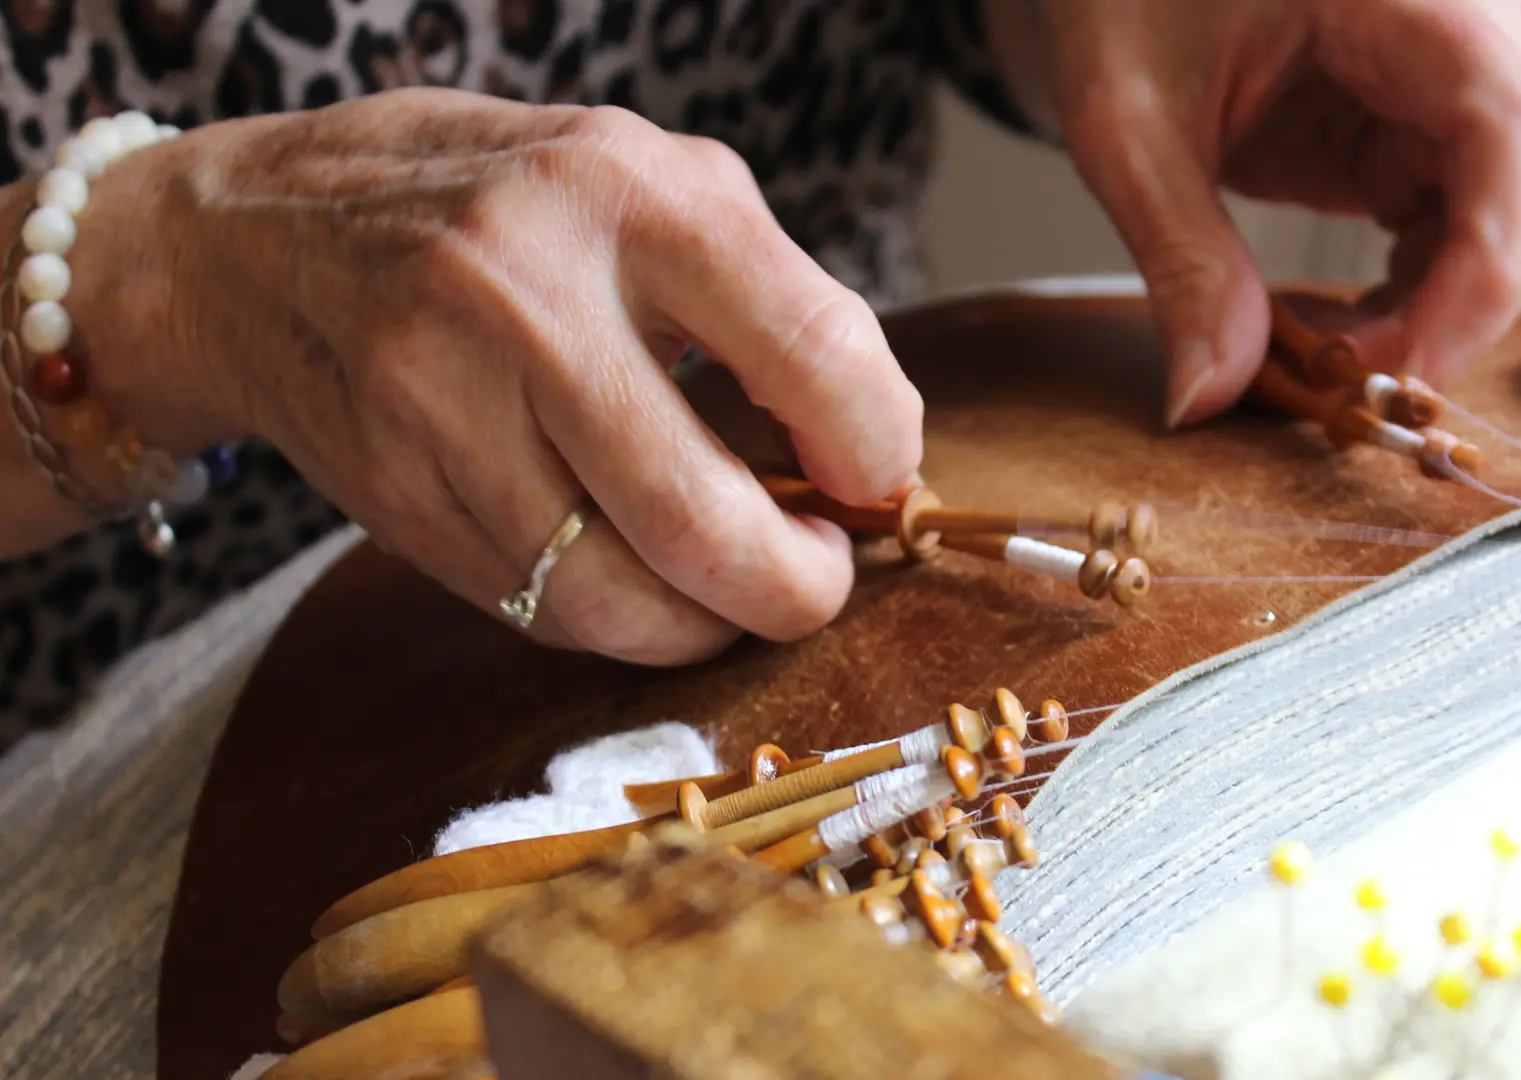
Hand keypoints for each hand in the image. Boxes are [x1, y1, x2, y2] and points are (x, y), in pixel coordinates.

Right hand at [69, 88, 922, 663]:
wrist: (262, 238)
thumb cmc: (504, 207)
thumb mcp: (647, 183)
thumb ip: (769, 298)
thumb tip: (872, 449)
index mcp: (628, 195)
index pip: (811, 352)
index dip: (875, 447)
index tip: (875, 480)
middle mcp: (529, 299)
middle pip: (702, 520)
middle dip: (796, 587)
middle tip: (818, 576)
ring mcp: (446, 406)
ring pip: (614, 599)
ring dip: (709, 625)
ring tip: (736, 590)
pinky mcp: (400, 494)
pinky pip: (542, 608)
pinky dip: (620, 620)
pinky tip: (644, 580)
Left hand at [992, 0, 1520, 423]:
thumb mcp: (1130, 124)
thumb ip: (1180, 257)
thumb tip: (1208, 398)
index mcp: (1417, 1)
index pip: (1510, 139)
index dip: (1484, 273)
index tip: (1410, 374)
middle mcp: (1463, 38)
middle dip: (1447, 316)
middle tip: (1341, 391)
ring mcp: (1446, 88)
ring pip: (1499, 231)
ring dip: (1424, 317)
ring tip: (1314, 358)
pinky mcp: (1413, 131)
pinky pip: (1451, 233)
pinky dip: (1403, 300)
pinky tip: (1325, 328)